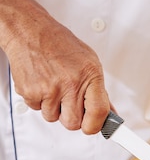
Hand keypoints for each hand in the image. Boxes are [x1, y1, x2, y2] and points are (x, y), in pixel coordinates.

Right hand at [0, 0, 109, 133]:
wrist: (30, 30)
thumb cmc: (60, 45)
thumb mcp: (89, 63)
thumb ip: (99, 91)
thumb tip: (110, 114)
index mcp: (89, 75)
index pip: (99, 113)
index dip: (96, 126)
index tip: (96, 128)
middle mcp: (70, 83)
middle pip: (74, 123)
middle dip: (71, 117)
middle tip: (68, 102)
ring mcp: (50, 88)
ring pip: (53, 118)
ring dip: (53, 108)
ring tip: (53, 86)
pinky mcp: (31, 92)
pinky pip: (37, 110)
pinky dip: (38, 100)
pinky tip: (41, 83)